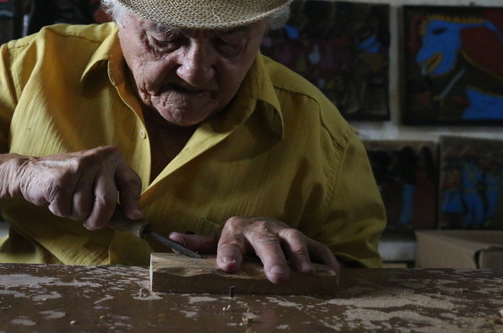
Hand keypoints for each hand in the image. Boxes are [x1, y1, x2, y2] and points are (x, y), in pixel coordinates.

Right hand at [16, 146, 142, 229]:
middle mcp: (98, 159)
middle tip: (89, 222)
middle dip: (97, 220)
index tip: (133, 217)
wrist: (31, 172)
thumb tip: (136, 218)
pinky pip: (66, 210)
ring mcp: (79, 167)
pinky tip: (56, 198)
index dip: (133, 203)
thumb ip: (114, 198)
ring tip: (67, 199)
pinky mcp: (61, 178)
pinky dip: (59, 211)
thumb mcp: (95, 184)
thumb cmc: (69, 182)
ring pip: (84, 209)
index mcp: (111, 157)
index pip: (131, 182)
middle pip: (107, 203)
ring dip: (74, 214)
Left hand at [169, 216, 339, 283]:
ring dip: (300, 254)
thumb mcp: (216, 241)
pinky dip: (326, 259)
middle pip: (266, 241)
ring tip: (304, 272)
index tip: (228, 267)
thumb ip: (197, 245)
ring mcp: (284, 232)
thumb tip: (170, 238)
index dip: (229, 254)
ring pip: (293, 239)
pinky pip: (319, 247)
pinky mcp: (304, 239)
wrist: (262, 226)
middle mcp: (261, 228)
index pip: (230, 243)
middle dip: (272, 258)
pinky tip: (332, 273)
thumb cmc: (238, 240)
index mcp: (236, 230)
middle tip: (277, 277)